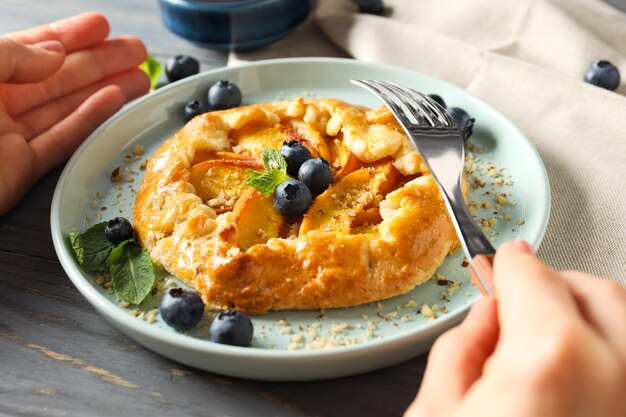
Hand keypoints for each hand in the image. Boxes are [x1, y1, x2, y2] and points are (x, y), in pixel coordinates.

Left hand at [0, 13, 149, 213]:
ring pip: (67, 107)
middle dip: (100, 61)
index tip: (102, 25)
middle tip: (136, 51)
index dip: (69, 34)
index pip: (30, 47)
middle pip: (58, 76)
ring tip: (140, 77)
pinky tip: (115, 103)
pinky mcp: (21, 169)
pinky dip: (91, 121)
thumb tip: (56, 54)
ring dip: (106, 90)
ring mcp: (9, 136)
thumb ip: (10, 56)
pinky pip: (63, 140)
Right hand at [405, 240, 625, 416]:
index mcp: (548, 363)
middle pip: (598, 293)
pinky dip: (603, 359)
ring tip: (540, 345)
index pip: (533, 278)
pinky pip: (625, 371)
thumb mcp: (434, 415)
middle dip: (556, 286)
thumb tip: (486, 318)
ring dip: (585, 321)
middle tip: (520, 302)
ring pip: (624, 328)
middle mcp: (613, 380)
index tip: (503, 260)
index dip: (510, 264)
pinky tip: (565, 378)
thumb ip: (460, 350)